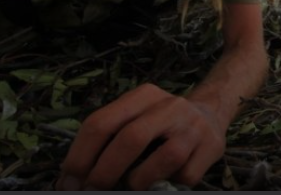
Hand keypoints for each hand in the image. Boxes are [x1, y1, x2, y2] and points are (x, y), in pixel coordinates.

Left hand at [55, 83, 226, 189]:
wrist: (211, 114)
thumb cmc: (162, 123)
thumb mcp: (136, 117)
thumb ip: (110, 138)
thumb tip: (74, 176)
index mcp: (144, 95)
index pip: (102, 122)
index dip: (80, 156)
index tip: (69, 181)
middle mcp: (170, 106)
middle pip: (131, 138)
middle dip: (104, 172)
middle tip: (92, 190)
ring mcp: (193, 126)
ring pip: (165, 157)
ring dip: (139, 180)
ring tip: (132, 185)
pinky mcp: (211, 147)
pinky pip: (185, 175)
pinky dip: (167, 185)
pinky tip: (162, 181)